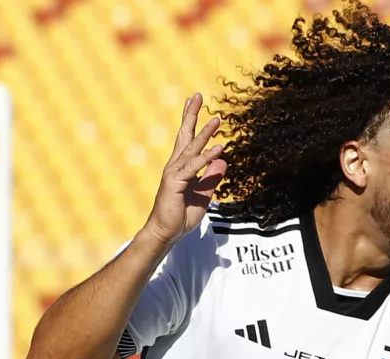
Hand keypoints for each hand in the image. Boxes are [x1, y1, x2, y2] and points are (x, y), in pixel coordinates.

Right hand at [143, 93, 227, 244]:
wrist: (166, 233)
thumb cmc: (181, 215)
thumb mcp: (204, 194)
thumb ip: (212, 178)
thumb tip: (222, 161)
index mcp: (182, 167)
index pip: (187, 139)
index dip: (192, 121)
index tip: (195, 103)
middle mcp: (176, 165)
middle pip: (184, 135)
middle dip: (191, 115)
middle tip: (197, 95)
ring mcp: (174, 172)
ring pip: (192, 148)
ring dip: (205, 133)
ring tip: (217, 119)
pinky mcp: (175, 182)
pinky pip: (194, 167)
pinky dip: (207, 157)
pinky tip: (218, 148)